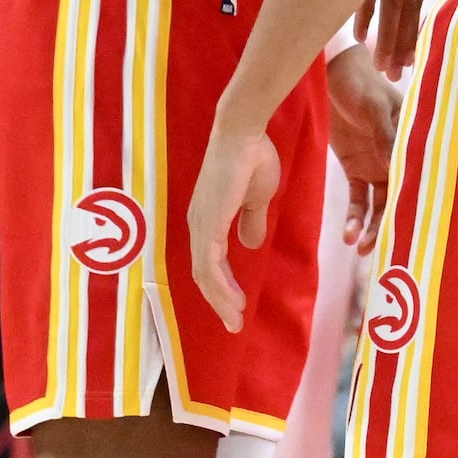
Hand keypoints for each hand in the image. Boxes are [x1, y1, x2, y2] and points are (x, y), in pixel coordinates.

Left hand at [185, 114, 284, 332]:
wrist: (245, 134)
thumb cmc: (253, 157)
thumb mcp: (258, 198)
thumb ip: (252, 221)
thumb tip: (251, 244)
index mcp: (209, 219)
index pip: (211, 262)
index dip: (222, 286)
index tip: (238, 306)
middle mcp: (198, 225)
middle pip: (204, 275)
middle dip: (219, 302)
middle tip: (234, 324)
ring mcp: (200, 225)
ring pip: (205, 275)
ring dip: (220, 301)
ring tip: (236, 320)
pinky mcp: (208, 224)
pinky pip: (210, 265)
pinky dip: (220, 287)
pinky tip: (233, 302)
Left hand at [323, 53, 399, 254]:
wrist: (329, 75)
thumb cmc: (359, 84)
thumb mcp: (374, 107)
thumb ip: (385, 136)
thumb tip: (396, 169)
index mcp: (412, 141)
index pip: (419, 176)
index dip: (418, 202)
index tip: (416, 229)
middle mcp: (399, 157)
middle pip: (400, 197)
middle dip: (392, 224)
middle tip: (381, 247)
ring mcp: (377, 165)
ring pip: (379, 205)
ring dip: (372, 227)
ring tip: (361, 247)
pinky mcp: (356, 169)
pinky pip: (358, 200)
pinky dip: (354, 217)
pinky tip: (348, 234)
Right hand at [365, 0, 425, 77]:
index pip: (414, 2)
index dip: (412, 31)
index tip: (409, 61)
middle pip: (407, 8)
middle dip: (403, 43)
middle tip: (396, 74)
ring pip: (393, 4)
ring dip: (388, 37)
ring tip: (381, 65)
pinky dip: (366, 14)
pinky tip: (360, 37)